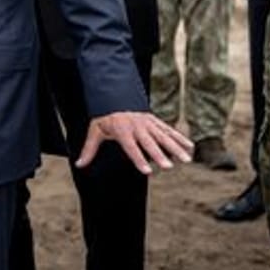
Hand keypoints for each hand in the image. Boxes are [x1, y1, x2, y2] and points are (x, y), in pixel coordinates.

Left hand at [77, 111, 192, 174]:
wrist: (114, 97)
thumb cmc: (104, 118)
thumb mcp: (94, 131)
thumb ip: (89, 149)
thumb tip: (79, 164)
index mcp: (122, 130)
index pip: (131, 147)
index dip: (138, 159)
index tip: (147, 172)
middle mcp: (137, 126)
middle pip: (150, 143)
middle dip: (159, 155)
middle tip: (169, 167)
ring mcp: (148, 123)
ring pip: (163, 136)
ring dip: (175, 147)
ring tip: (186, 160)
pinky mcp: (155, 120)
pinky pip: (169, 130)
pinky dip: (180, 137)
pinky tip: (190, 147)